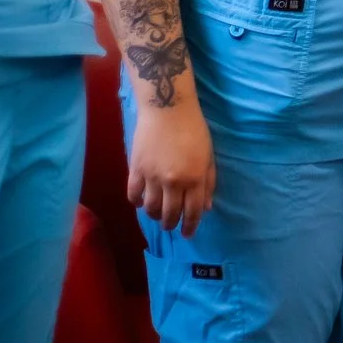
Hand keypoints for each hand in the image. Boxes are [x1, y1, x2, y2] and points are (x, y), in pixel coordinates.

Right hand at [129, 103, 217, 235]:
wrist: (167, 108)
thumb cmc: (194, 129)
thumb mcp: (209, 156)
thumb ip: (208, 183)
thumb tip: (206, 208)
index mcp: (195, 178)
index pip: (192, 212)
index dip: (190, 227)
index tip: (187, 234)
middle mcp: (174, 182)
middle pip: (170, 214)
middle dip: (171, 225)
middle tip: (170, 226)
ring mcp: (153, 176)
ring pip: (151, 209)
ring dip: (154, 216)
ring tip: (157, 214)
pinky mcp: (136, 169)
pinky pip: (133, 195)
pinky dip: (137, 202)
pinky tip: (141, 202)